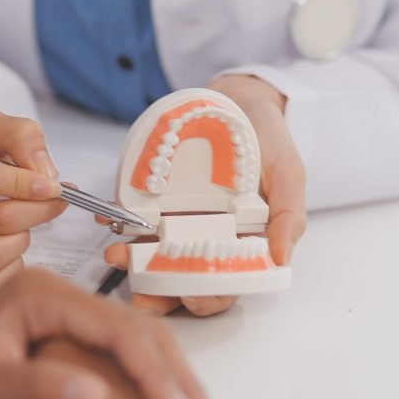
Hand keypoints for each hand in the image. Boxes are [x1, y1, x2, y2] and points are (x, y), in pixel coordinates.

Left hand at [0, 268, 222, 398]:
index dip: (152, 374)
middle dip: (177, 379)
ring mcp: (69, 314)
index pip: (115, 330)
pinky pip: (123, 355)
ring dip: (173, 383)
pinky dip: (151, 384)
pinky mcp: (70, 336)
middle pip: (138, 332)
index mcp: (42, 296)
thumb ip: (34, 387)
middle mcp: (63, 296)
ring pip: (139, 342)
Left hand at [104, 75, 305, 317]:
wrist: (241, 98)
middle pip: (182, 278)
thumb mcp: (289, 175)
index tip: (190, 300)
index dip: (207, 299)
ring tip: (117, 255)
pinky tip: (108, 220)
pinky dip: (118, 221)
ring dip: (131, 261)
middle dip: (160, 291)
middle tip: (141, 294)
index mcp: (240, 242)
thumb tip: (280, 259)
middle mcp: (207, 235)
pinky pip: (134, 213)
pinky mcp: (156, 194)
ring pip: (152, 252)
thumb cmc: (269, 140)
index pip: (223, 285)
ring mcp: (179, 216)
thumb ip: (289, 217)